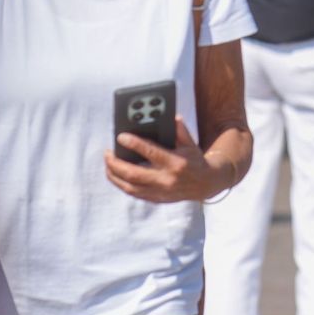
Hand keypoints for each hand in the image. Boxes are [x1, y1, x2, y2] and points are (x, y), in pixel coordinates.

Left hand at [105, 118, 233, 203]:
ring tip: (108, 164)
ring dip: (115, 176)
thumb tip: (169, 116)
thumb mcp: (190, 143)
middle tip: (108, 153)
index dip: (134, 144)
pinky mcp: (157, 199)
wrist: (205, 185)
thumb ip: (179, 130)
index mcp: (176, 163)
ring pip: (130, 187)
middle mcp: (167, 179)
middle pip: (134, 174)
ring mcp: (161, 192)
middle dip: (116, 163)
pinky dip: (122, 184)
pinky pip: (135, 194)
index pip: (151, 153)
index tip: (120, 136)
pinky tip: (115, 175)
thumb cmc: (195, 160)